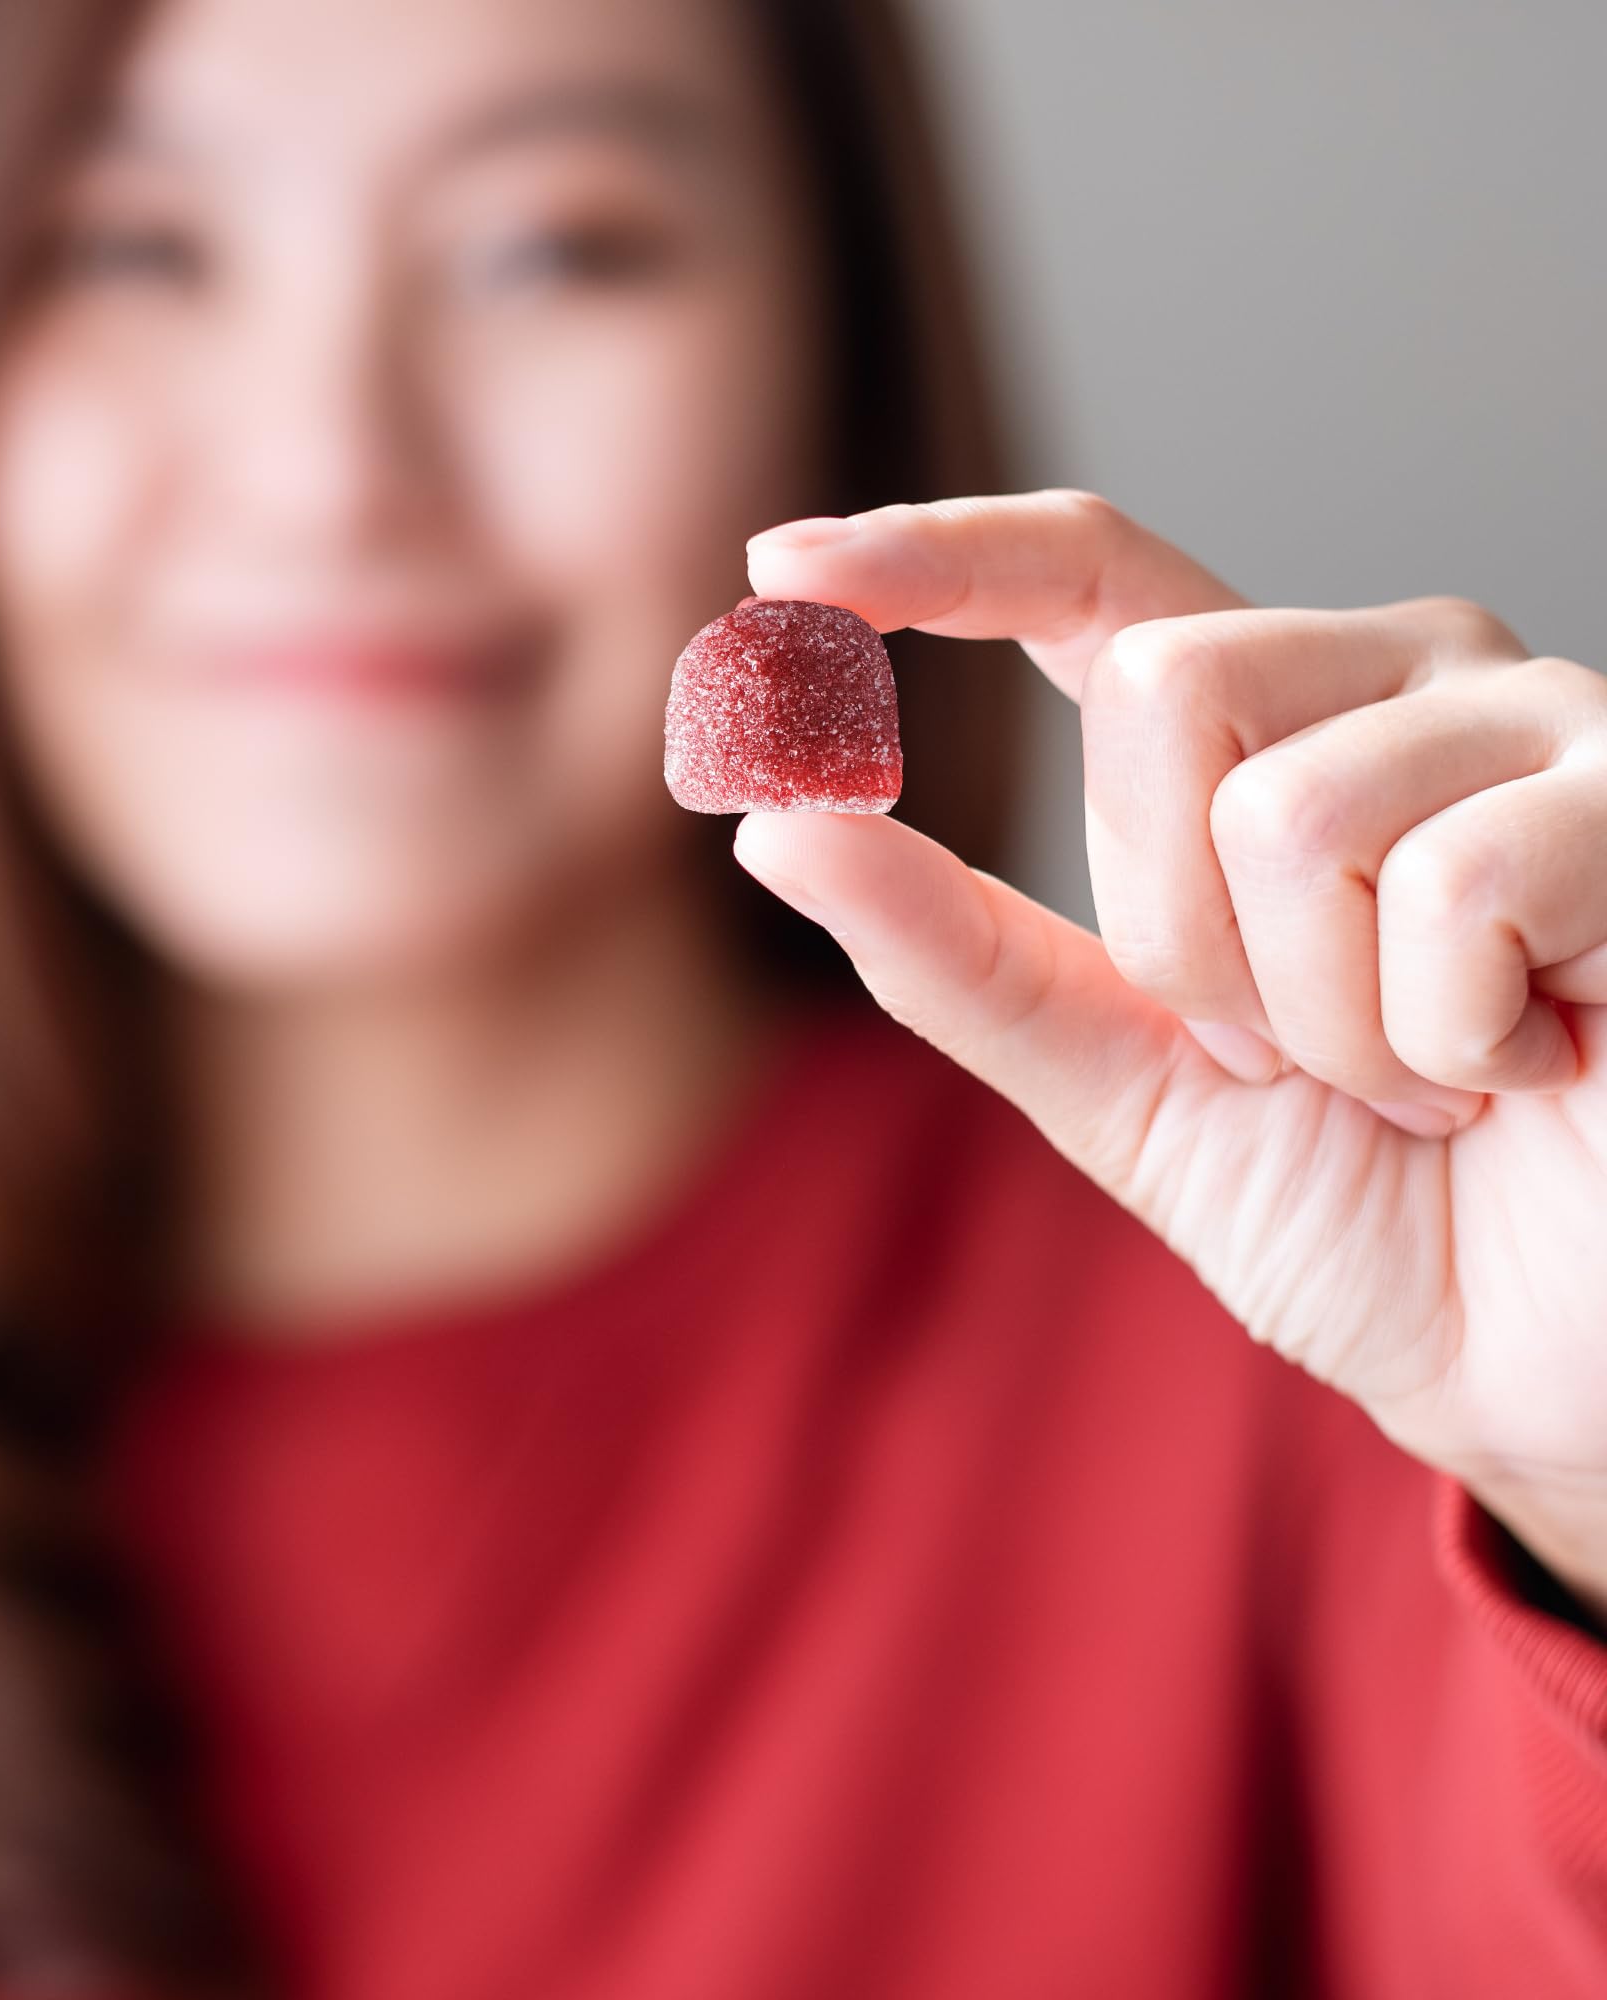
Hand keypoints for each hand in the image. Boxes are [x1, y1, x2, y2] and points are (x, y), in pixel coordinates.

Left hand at [735, 492, 1606, 1619]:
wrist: (1535, 1354)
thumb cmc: (1354, 1204)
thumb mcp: (1115, 1077)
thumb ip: (956, 953)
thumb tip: (775, 828)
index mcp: (1262, 728)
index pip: (1092, 573)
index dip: (938, 556)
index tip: (780, 567)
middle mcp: (1392, 680)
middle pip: (1163, 684)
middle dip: (1184, 934)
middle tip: (1290, 1049)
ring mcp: (1533, 723)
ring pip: (1293, 811)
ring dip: (1325, 1020)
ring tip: (1425, 1075)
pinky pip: (1459, 885)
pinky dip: (1453, 1040)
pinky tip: (1530, 1067)